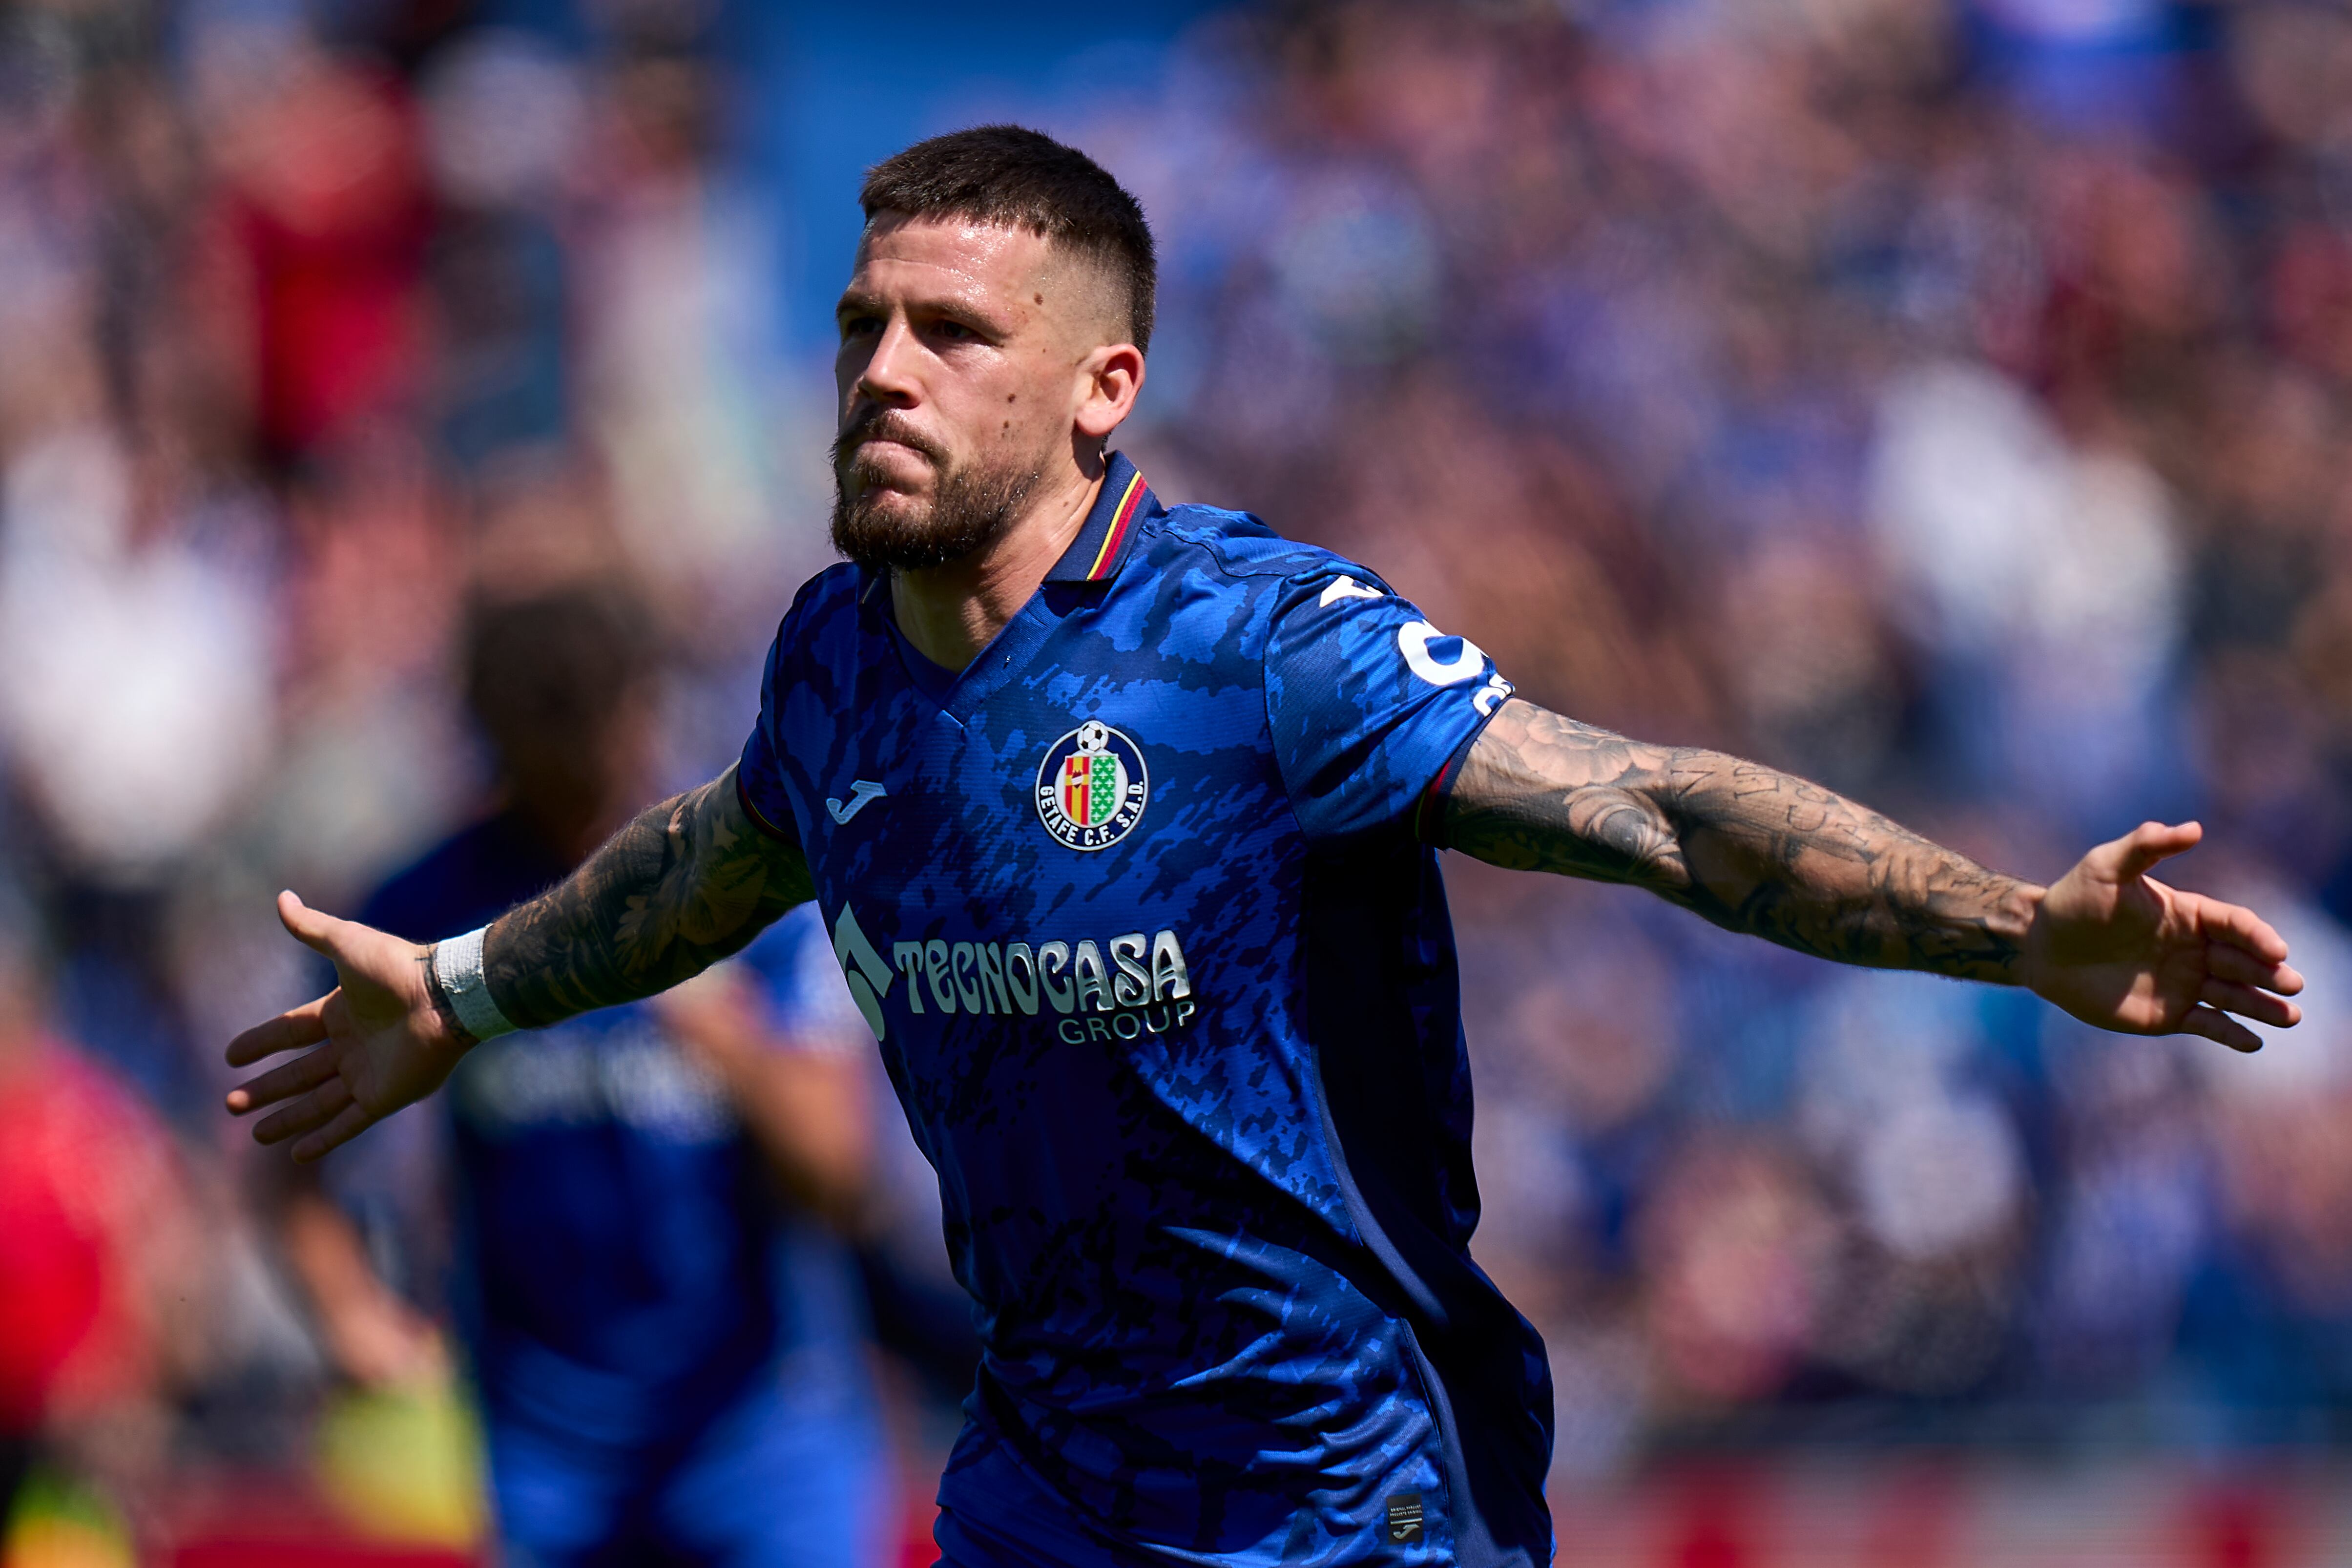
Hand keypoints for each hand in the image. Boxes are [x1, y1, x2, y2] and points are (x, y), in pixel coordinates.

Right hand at [224, 892, 470, 1160]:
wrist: (444, 997)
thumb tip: (281, 897)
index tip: (231, 1056)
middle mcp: (352, 1045)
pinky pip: (348, 1123)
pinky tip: (296, 1153)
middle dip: (266, 1089)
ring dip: (287, 1118)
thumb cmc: (397, 968)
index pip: (291, 1031)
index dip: (261, 1043)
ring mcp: (368, 1073)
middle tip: (231, 1103)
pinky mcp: (385, 1097)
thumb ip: (311, 927)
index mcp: (341, 1011)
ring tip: (255, 1134)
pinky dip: (323, 1138)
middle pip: (300, 1072)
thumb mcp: (346, 942)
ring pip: (318, 1102)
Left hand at [2019, 821, 2304, 1052]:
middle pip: (2243, 962)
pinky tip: (2252, 1043)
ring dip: (2263, 1007)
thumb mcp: (2106, 865)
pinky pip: (2208, 1025)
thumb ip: (2147, 845)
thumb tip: (2193, 828)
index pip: (2234, 925)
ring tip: (2290, 1016)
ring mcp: (2185, 983)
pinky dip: (2230, 1034)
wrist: (2041, 944)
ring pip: (2234, 996)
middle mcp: (2196, 949)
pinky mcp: (2169, 1014)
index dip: (2257, 936)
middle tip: (2292, 985)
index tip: (2276, 949)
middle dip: (2270, 974)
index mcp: (2190, 915)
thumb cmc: (2074, 900)